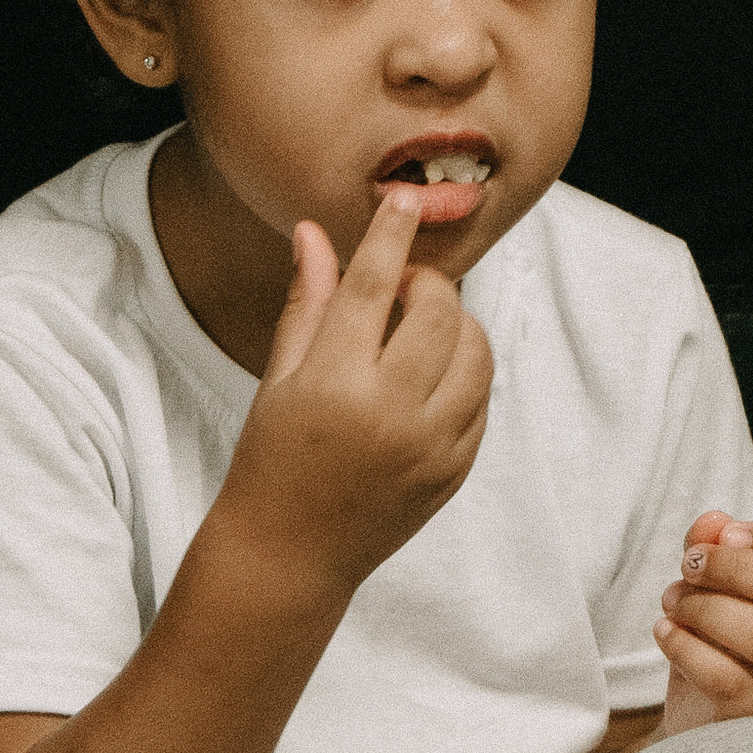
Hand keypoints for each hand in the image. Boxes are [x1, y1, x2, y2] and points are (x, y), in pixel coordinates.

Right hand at [218, 185, 493, 598]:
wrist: (291, 554)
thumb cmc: (271, 458)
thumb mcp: (280, 377)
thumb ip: (308, 303)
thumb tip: (314, 231)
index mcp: (335, 384)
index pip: (372, 287)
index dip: (391, 235)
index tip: (405, 199)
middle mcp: (389, 414)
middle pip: (438, 312)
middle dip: (426, 285)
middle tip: (400, 289)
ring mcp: (430, 446)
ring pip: (476, 352)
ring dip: (456, 324)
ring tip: (420, 329)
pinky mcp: (454, 470)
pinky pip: (480, 399)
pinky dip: (465, 373)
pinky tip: (430, 375)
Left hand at [654, 511, 752, 731]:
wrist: (700, 717)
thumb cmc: (716, 636)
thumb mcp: (714, 582)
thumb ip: (714, 545)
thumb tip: (714, 525)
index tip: (725, 535)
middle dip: (737, 568)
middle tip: (690, 565)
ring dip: (705, 609)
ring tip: (672, 601)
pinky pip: (728, 678)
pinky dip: (686, 647)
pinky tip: (666, 631)